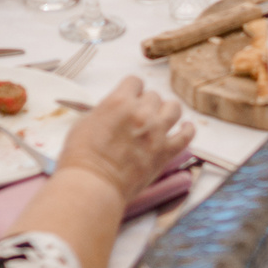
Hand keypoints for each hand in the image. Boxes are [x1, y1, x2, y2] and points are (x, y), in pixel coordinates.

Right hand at [54, 77, 193, 200]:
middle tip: (138, 117)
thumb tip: (113, 111)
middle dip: (145, 104)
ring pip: (174, 108)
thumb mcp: (84, 122)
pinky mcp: (165, 153)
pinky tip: (184, 127)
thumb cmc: (81, 157)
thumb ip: (104, 111)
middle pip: (153, 96)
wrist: (92, 185)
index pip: (135, 82)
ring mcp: (156, 132)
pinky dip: (187, 130)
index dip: (131, 90)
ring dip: (166, 111)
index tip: (129, 98)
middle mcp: (142, 113)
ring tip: (161, 118)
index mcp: (120, 101)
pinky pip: (186, 136)